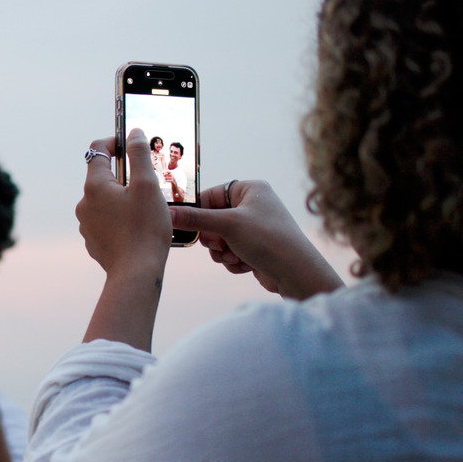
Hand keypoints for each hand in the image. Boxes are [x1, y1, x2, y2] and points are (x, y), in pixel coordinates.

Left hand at [77, 129, 171, 277]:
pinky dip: (119, 219)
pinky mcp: (94, 242)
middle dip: (122, 175)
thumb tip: (133, 132)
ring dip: (121, 199)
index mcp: (94, 186)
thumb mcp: (147, 185)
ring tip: (145, 208)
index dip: (115, 142)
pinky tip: (137, 227)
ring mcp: (86, 225)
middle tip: (147, 181)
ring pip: (104, 202)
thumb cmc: (145, 228)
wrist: (136, 273)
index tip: (131, 144)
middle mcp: (84, 204)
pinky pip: (106, 222)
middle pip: (102, 178)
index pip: (97, 150)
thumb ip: (139, 154)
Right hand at [171, 179, 343, 299]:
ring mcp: (255, 228)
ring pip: (220, 240)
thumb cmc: (268, 239)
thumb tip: (166, 213)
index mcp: (250, 189)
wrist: (296, 272)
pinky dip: (233, 261)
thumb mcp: (226, 226)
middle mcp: (253, 206)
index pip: (211, 195)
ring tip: (236, 256)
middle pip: (213, 220)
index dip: (199, 213)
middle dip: (214, 238)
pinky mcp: (256, 248)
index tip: (190, 227)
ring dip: (223, 252)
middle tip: (220, 244)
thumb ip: (195, 219)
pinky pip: (231, 253)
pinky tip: (246, 265)